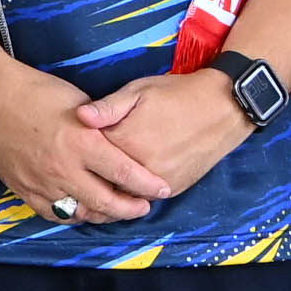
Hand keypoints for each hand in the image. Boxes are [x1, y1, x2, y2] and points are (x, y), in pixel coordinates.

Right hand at [0, 60, 159, 226]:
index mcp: (82, 142)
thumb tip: (117, 144)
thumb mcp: (78, 101)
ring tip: (115, 210)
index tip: (162, 189)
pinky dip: (72, 214)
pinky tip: (81, 209)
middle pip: (107, 202)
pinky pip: (54, 213)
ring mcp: (42, 182)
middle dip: (130, 209)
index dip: (148, 185)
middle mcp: (64, 168)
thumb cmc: (35, 91)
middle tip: (143, 207)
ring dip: (103, 214)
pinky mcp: (24, 189)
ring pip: (81, 212)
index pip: (126, 173)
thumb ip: (100, 127)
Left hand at [72, 66, 252, 201]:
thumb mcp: (138, 91)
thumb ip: (107, 108)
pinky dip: (130, 196)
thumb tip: (79, 116)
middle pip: (103, 180)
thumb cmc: (176, 94)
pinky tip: (121, 187)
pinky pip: (143, 199)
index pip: (89, 155)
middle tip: (76, 174)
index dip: (77, 153)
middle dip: (89, 178)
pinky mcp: (173, 189)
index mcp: (126, 140)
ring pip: (122, 196)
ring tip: (95, 183)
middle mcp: (141, 166)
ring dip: (109, 191)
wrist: (222, 108)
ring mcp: (158, 181)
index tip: (68, 150)